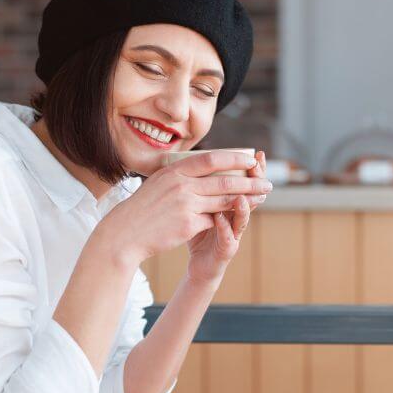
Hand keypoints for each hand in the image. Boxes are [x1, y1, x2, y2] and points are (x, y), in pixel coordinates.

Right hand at [98, 150, 272, 267]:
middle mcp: (182, 185)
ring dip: (247, 200)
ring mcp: (186, 205)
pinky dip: (226, 218)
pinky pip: (214, 220)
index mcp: (175, 171)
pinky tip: (240, 216)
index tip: (251, 159)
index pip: (211, 159)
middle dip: (250, 182)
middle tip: (267, 183)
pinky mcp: (188, 225)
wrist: (125, 233)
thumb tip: (203, 165)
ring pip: (224, 201)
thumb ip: (180, 174)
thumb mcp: (158, 182)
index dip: (234, 159)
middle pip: (225, 181)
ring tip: (262, 198)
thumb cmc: (142, 208)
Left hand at [185, 151, 267, 284]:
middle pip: (250, 197)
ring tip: (241, 195)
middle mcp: (236, 218)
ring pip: (242, 219)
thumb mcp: (201, 206)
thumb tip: (195, 160)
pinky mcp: (226, 251)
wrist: (198, 264)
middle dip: (254, 182)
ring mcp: (234, 235)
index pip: (244, 184)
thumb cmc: (200, 232)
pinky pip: (227, 239)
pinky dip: (223, 228)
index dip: (252, 170)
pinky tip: (219, 217)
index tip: (256, 153)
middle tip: (256, 169)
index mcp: (231, 205)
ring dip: (243, 206)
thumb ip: (202, 187)